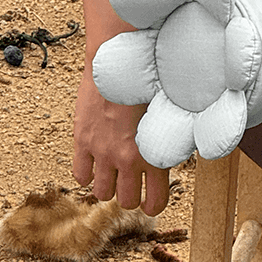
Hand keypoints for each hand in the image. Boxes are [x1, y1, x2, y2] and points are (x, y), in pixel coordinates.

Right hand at [72, 63, 169, 214]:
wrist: (120, 58)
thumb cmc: (149, 79)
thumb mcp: (170, 111)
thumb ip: (171, 138)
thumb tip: (180, 149)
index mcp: (153, 153)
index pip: (154, 202)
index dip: (154, 204)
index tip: (152, 199)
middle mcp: (127, 158)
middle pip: (126, 202)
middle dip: (130, 195)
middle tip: (132, 183)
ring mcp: (102, 152)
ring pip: (102, 193)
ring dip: (108, 186)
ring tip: (113, 173)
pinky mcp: (82, 141)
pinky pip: (80, 175)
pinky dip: (87, 173)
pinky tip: (95, 161)